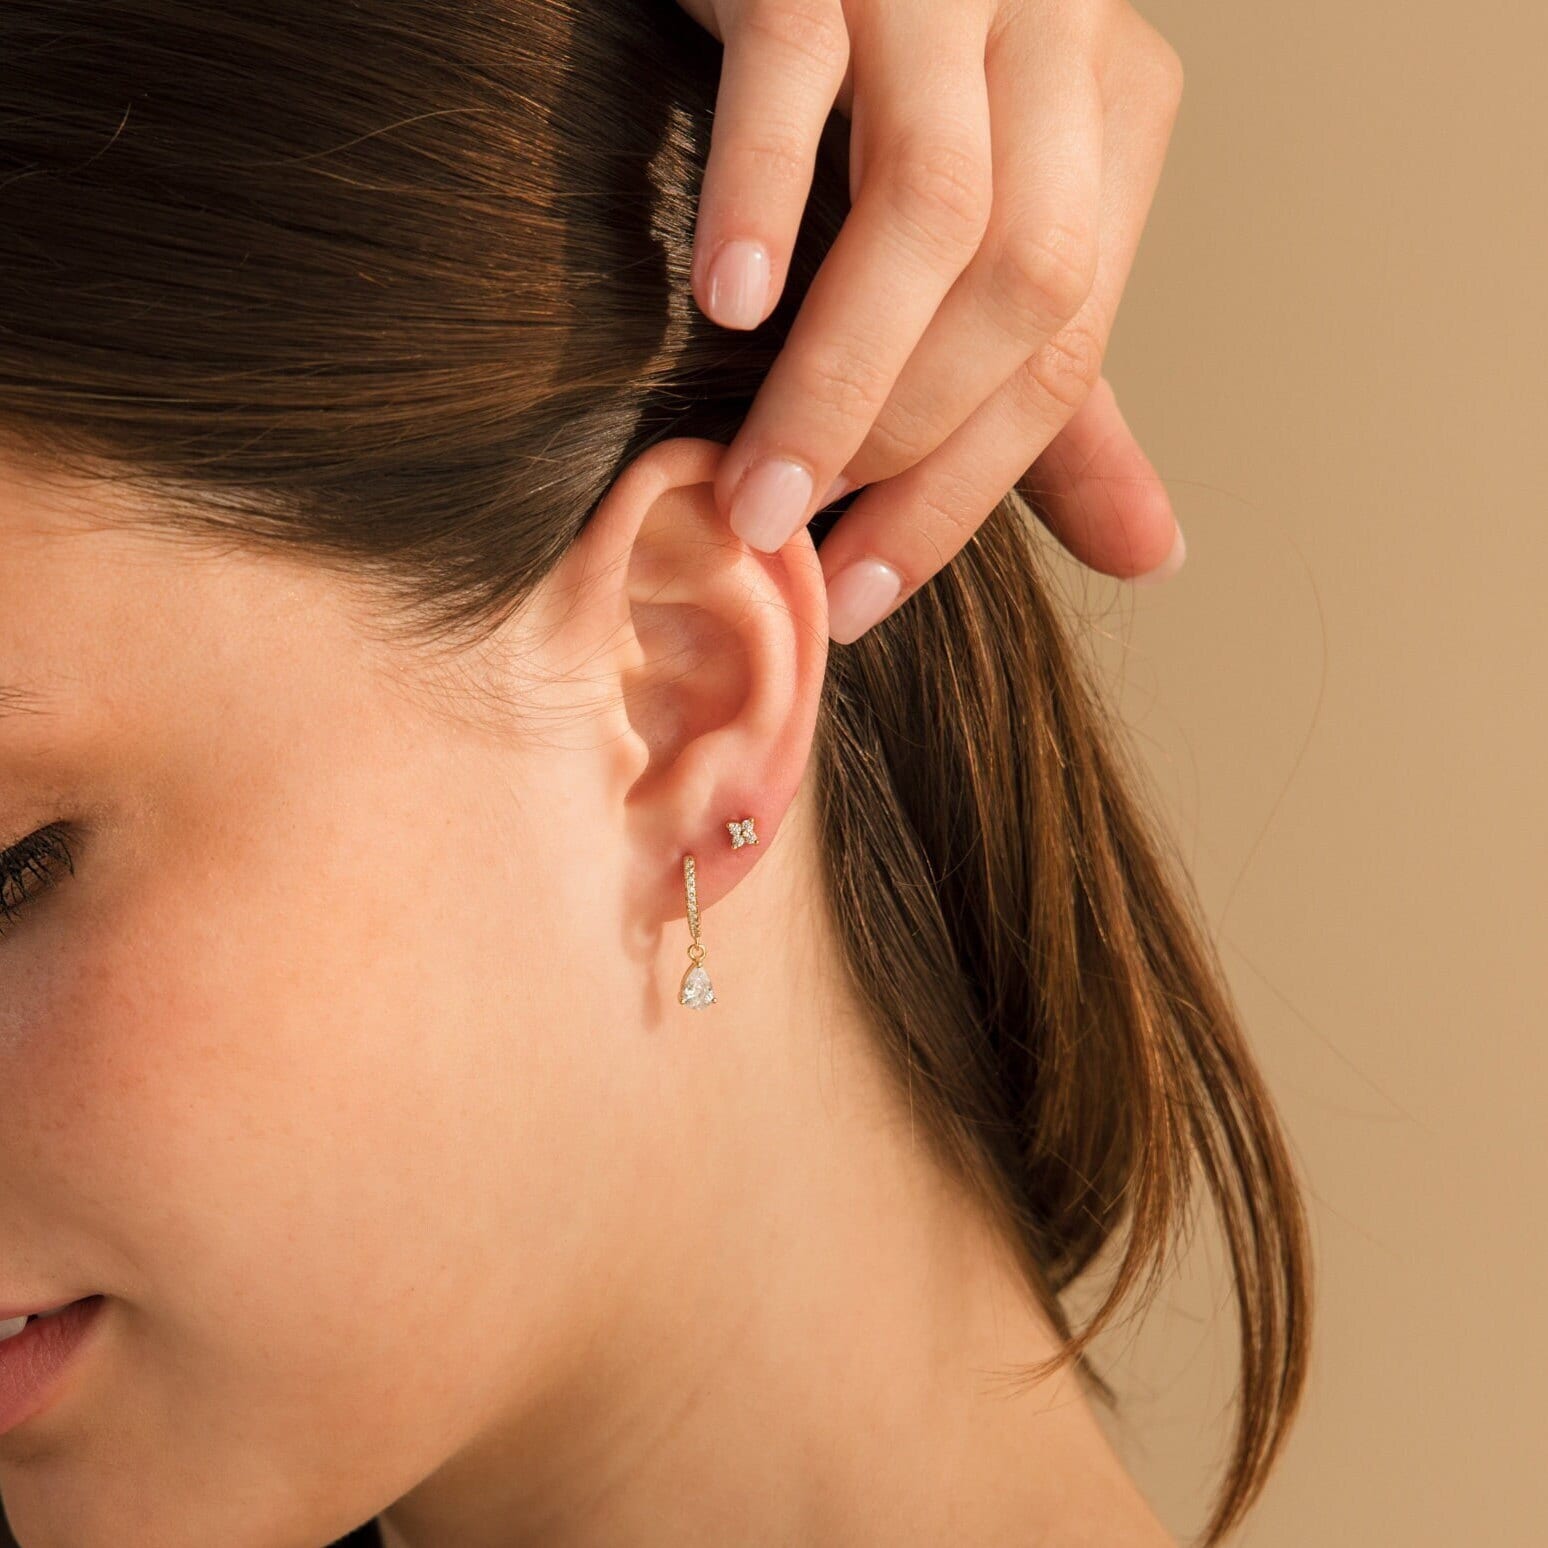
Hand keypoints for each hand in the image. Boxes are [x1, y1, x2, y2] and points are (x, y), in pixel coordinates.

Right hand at [676, 0, 1185, 642]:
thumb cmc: (881, 92)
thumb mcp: (997, 234)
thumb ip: (1062, 394)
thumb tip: (1154, 556)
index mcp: (1110, 120)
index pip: (1069, 348)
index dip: (964, 495)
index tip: (861, 596)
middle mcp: (1054, 38)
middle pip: (1024, 283)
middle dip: (907, 442)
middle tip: (791, 537)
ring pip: (934, 206)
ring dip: (839, 373)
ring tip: (758, 482)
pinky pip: (797, 73)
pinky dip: (763, 196)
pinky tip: (722, 302)